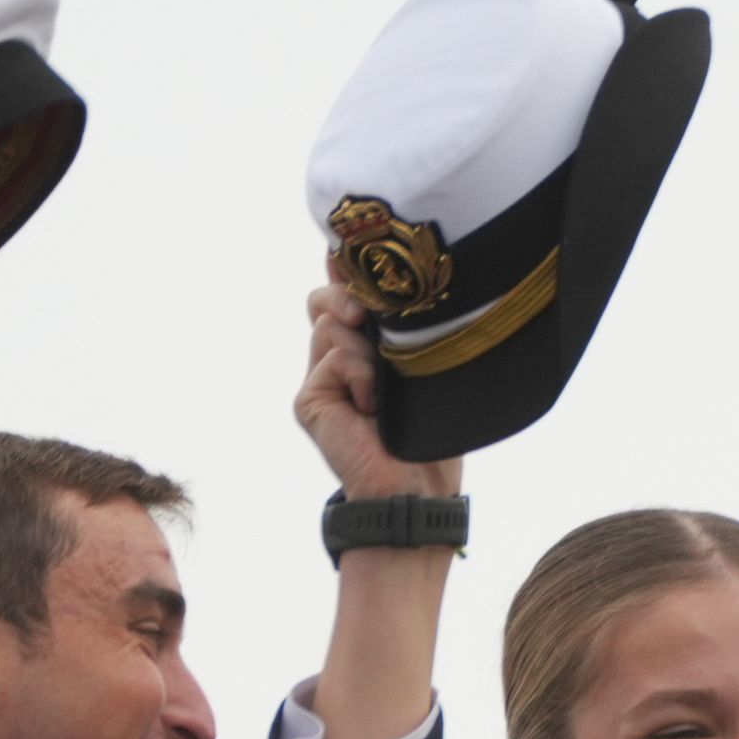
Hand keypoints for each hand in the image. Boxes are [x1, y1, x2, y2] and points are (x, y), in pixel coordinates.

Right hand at [298, 277, 461, 505]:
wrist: (416, 483)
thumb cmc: (430, 428)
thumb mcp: (420, 362)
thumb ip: (398, 324)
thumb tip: (379, 274)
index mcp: (362, 348)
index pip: (341, 293)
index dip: (343, 270)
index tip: (349, 254)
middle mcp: (335, 359)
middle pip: (324, 299)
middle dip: (347, 294)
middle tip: (369, 318)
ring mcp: (319, 379)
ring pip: (330, 324)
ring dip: (366, 349)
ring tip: (385, 387)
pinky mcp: (309, 399)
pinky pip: (333, 357)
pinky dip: (360, 375)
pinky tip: (372, 406)